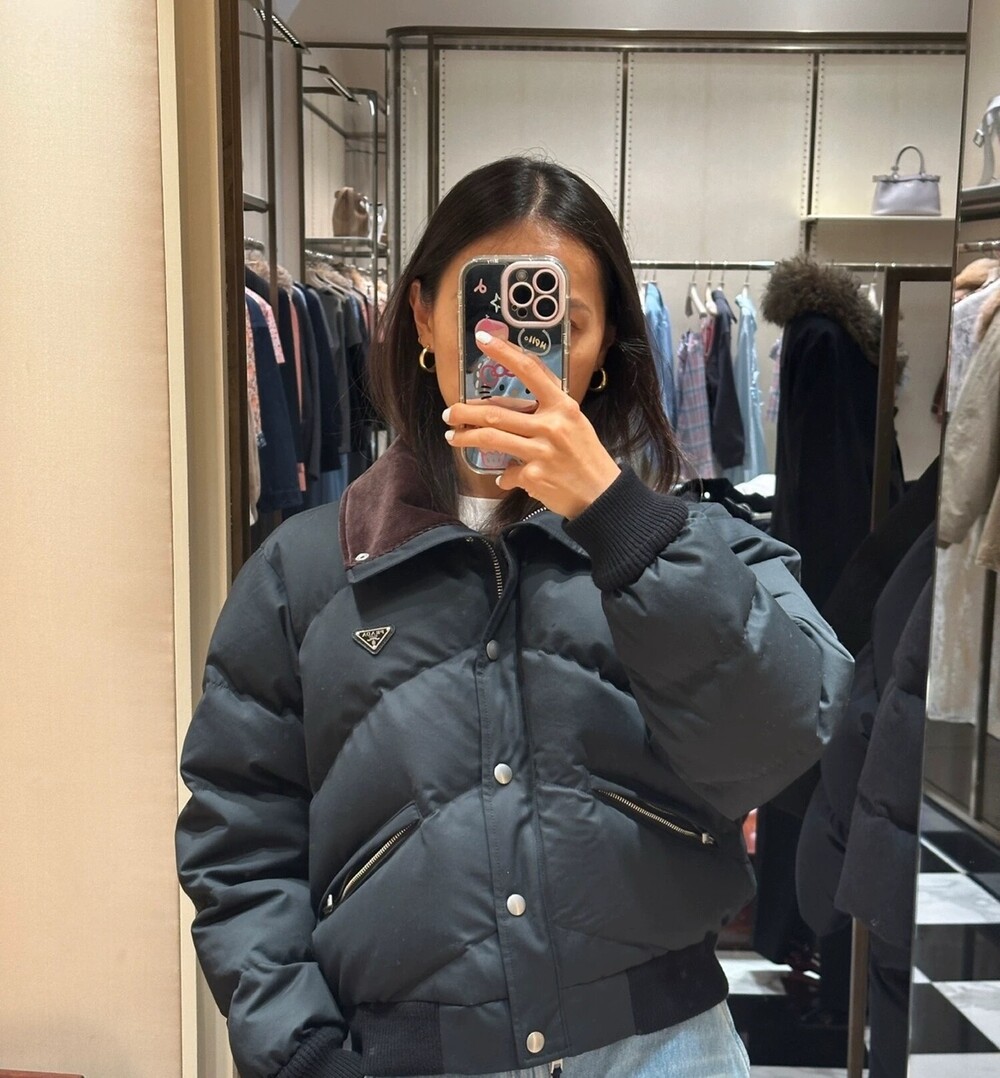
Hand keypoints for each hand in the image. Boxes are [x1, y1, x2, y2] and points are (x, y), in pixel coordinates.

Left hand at [443, 330, 620, 518]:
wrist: (602, 494)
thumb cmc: (587, 456)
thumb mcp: (575, 423)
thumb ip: (548, 410)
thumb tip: (514, 407)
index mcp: (562, 406)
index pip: (529, 370)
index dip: (503, 352)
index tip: (482, 338)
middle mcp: (551, 425)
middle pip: (495, 413)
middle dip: (465, 412)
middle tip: (450, 413)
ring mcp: (541, 452)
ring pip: (490, 439)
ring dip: (466, 439)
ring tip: (453, 438)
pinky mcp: (534, 476)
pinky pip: (507, 473)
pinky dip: (503, 476)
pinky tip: (503, 478)